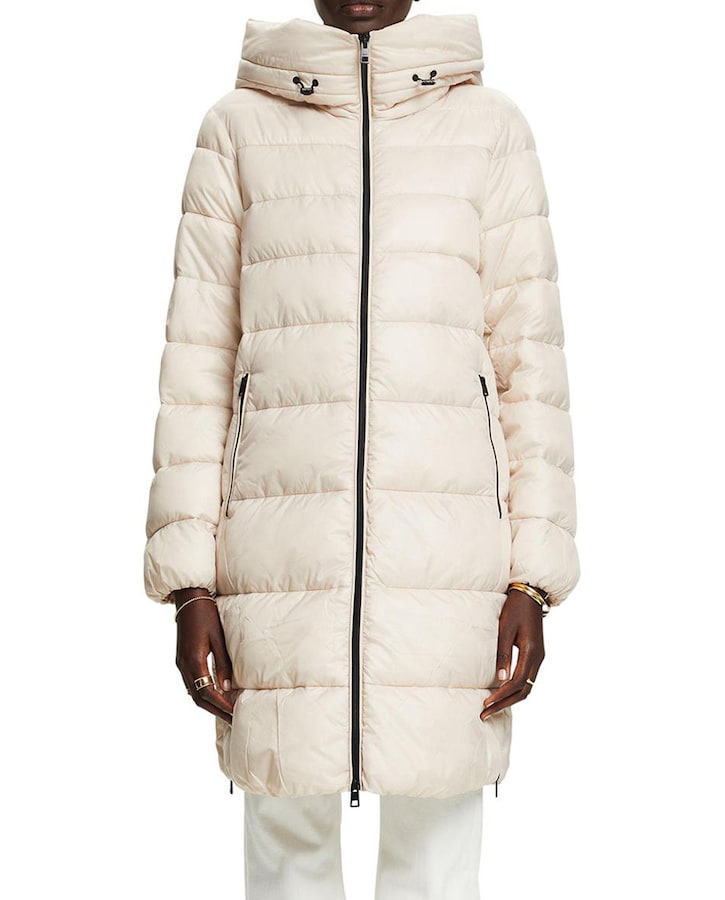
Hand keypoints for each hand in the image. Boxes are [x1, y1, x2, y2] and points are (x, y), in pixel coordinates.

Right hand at [173, 589, 235, 725]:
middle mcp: (183, 666)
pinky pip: (192, 683)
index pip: (207, 692)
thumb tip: (227, 688)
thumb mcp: (218, 638)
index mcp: (193, 661)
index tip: (235, 714)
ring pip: (193, 693)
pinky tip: (215, 695)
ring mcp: (180, 664)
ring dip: (209, 704)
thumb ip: (223, 663)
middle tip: (233, 721)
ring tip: (226, 712)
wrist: (189, 599)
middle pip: (198, 698)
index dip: (222, 706)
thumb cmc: (206, 615)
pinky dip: (203, 693)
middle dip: (216, 711)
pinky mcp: (182, 660)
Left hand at [479, 589, 544, 721]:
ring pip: (527, 687)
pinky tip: (502, 693)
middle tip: (485, 714)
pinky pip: (527, 679)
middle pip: (524, 691)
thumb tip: (500, 678)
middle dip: (504, 704)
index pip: (517, 683)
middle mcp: (538, 658)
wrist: (530, 595)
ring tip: (491, 708)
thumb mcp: (505, 628)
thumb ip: (503, 653)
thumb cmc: (515, 609)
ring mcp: (538, 658)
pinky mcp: (535, 655)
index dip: (501, 696)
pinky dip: (515, 690)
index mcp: (531, 652)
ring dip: (510, 699)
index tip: (486, 705)